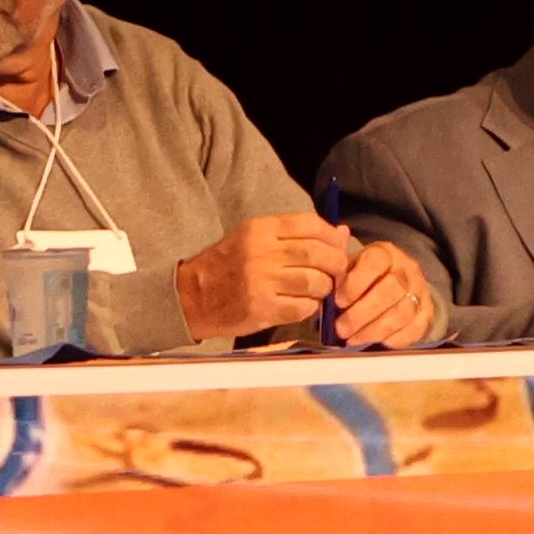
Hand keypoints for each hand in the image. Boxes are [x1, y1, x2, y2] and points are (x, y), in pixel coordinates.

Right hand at [176, 212, 360, 343]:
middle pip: (317, 253)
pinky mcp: (262, 309)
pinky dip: (311, 307)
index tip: (337, 244)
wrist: (192, 297)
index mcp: (260, 229)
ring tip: (320, 288)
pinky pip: (302, 308)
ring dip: (325, 287)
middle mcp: (261, 253)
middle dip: (336, 263)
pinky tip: (304, 304)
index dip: (331, 235)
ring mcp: (261, 283)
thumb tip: (341, 232)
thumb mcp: (254, 238)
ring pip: (314, 282)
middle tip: (337, 270)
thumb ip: (295, 235)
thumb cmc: (227, 265)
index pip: (309, 224)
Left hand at [325, 235, 439, 349]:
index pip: (376, 261)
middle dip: (362, 313)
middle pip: (390, 290)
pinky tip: (375, 341)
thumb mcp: (350, 268)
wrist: (398, 283)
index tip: (338, 301)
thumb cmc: (365, 278)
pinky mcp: (427, 313)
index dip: (356, 283)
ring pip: (402, 312)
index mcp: (386, 253)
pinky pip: (415, 328)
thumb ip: (338, 276)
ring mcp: (420, 291)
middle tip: (341, 329)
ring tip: (352, 339)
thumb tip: (327, 283)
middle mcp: (407, 269)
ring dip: (374, 330)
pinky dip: (394, 339)